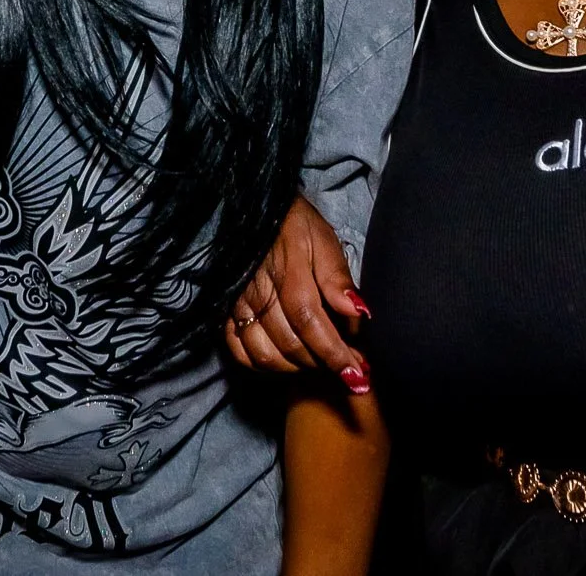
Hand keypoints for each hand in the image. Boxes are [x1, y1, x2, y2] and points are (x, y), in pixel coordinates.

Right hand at [225, 196, 371, 390]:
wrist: (255, 209)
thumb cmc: (295, 224)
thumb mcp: (324, 240)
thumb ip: (338, 278)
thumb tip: (359, 313)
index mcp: (289, 275)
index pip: (312, 325)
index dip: (335, 355)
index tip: (357, 376)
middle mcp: (261, 295)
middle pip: (291, 346)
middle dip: (324, 365)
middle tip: (349, 369)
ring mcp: (239, 305)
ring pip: (266, 356)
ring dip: (298, 368)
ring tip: (321, 364)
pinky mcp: (226, 310)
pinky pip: (239, 351)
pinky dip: (263, 365)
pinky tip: (286, 362)